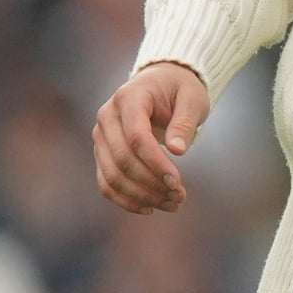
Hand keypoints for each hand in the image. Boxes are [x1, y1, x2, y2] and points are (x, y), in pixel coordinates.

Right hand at [92, 62, 211, 213]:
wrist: (160, 84)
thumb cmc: (180, 90)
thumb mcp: (192, 98)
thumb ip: (185, 122)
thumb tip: (178, 151)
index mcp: (128, 98)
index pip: (136, 137)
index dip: (156, 163)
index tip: (177, 182)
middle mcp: (106, 117)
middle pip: (122, 159)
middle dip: (151, 184)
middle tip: (180, 197)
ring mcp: (100, 136)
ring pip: (112, 175)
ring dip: (141, 196)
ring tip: (173, 204)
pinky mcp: (101, 152)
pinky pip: (106, 182)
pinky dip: (125, 199)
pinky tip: (150, 209)